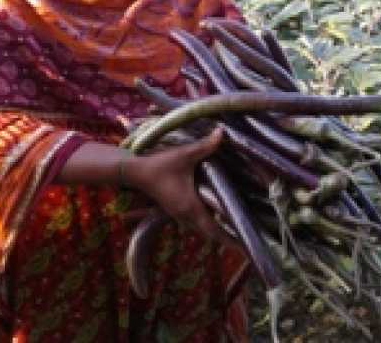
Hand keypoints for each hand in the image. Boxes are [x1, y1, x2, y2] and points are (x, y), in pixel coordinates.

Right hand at [126, 127, 238, 248]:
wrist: (135, 172)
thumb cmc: (159, 165)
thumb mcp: (183, 155)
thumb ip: (204, 146)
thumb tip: (221, 133)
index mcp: (191, 207)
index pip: (214, 230)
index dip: (230, 240)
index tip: (245, 247)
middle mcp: (185, 215)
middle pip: (209, 233)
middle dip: (226, 236)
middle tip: (245, 234)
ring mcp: (178, 214)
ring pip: (200, 228)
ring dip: (214, 229)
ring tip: (232, 225)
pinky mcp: (174, 209)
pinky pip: (193, 222)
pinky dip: (204, 221)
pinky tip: (212, 211)